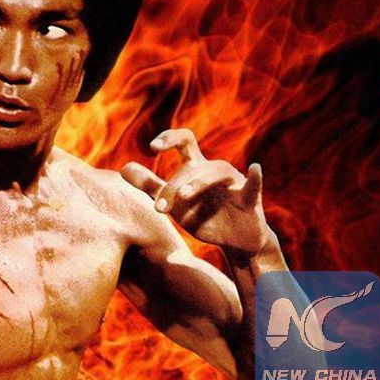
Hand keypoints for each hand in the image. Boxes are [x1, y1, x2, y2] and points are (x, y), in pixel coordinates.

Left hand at [122, 128, 270, 253]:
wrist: (233, 242)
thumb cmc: (203, 216)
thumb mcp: (174, 203)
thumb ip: (150, 186)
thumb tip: (124, 168)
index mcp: (196, 169)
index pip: (184, 142)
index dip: (170, 138)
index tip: (153, 147)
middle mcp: (214, 171)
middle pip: (193, 166)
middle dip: (174, 185)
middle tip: (159, 207)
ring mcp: (234, 183)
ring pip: (217, 172)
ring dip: (198, 183)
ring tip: (183, 196)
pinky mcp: (250, 200)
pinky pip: (253, 186)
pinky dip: (255, 178)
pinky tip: (254, 168)